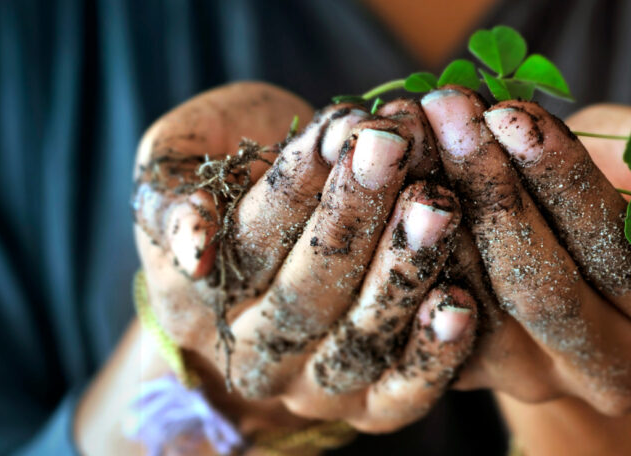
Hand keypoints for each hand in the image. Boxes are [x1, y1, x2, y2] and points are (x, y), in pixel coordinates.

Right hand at [124, 82, 479, 436]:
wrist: (279, 236)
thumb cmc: (233, 174)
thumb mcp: (176, 162)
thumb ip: (167, 194)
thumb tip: (193, 244)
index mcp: (191, 299)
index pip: (244, 245)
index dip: (291, 188)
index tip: (335, 130)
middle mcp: (251, 356)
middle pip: (304, 295)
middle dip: (352, 217)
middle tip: (393, 149)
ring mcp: (312, 388)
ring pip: (356, 340)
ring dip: (401, 272)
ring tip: (437, 204)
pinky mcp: (371, 408)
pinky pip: (402, 392)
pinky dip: (435, 352)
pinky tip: (463, 301)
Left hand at [415, 86, 630, 415]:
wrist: (581, 241)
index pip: (621, 252)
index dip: (566, 183)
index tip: (516, 118)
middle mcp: (619, 370)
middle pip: (546, 290)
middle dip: (494, 193)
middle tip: (452, 116)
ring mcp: (543, 383)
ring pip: (481, 309)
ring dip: (440, 216)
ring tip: (416, 137)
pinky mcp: (479, 379)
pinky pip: (435, 319)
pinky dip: (413, 251)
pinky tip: (394, 185)